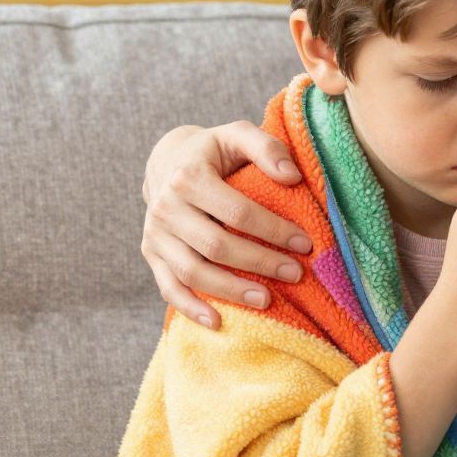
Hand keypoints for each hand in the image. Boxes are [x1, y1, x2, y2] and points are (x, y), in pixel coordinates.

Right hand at [141, 121, 311, 327]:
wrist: (167, 161)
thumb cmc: (214, 151)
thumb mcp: (238, 134)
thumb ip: (267, 147)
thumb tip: (292, 177)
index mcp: (188, 177)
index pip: (236, 211)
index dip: (273, 229)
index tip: (305, 244)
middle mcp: (165, 207)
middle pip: (215, 245)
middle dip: (259, 262)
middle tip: (295, 274)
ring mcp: (155, 234)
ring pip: (192, 271)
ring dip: (230, 290)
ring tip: (267, 300)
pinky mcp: (151, 254)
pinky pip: (168, 287)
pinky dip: (191, 308)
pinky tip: (218, 321)